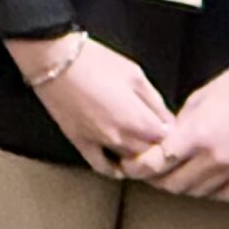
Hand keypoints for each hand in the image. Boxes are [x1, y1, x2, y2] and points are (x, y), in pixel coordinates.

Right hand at [6, 34, 172, 175]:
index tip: (171, 127)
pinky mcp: (81, 143)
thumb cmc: (94, 61)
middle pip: (152, 157)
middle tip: (158, 136)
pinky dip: (114, 169)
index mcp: (140, 121)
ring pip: (131, 164)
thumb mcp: (134, 74)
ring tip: (142, 147)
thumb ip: (155, 102)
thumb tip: (167, 120)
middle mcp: (123, 138)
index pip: (170, 142)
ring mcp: (100, 143)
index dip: (174, 135)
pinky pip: (102, 166)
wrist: (54, 59)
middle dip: (158, 148)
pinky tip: (120, 164)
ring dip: (139, 158)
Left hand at [120, 65, 228, 200]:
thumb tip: (162, 141)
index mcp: (197, 135)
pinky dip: (205, 190)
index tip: (128, 164)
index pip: (156, 163)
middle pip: (172, 184)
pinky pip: (220, 195)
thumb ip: (178, 126)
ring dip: (178, 184)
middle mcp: (214, 158)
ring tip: (170, 172)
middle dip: (154, 178)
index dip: (137, 167)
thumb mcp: (197, 101)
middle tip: (146, 168)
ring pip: (194, 192)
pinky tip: (199, 178)